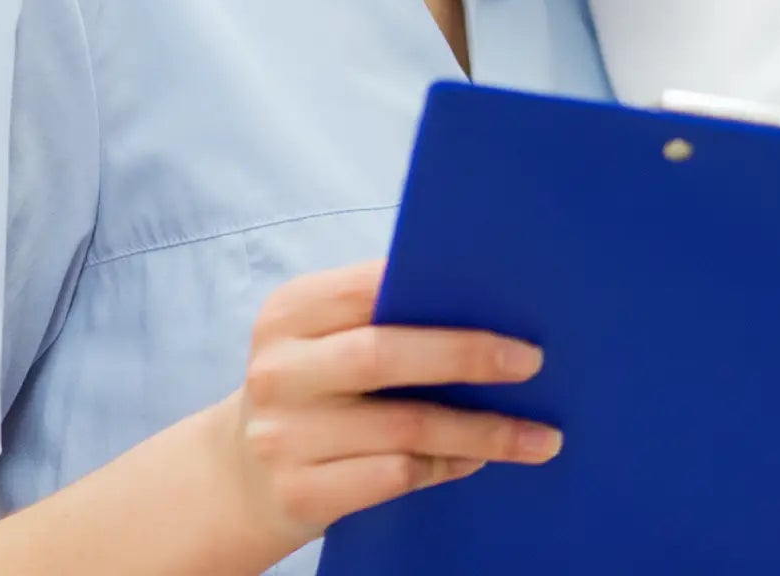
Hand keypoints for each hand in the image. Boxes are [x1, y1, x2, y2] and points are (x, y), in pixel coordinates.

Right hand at [211, 260, 559, 553]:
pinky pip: (394, 475)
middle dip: (468, 356)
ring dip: (483, 431)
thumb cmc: (315, 390)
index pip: (369, 287)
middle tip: (533, 363)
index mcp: (290, 313)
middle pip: (384, 355)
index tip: (511, 300)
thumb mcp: (326, 340)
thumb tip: (497, 302)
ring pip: (405, 427)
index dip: (440, 290)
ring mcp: (283, 437)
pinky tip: (479, 460)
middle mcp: (279, 371)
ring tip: (541, 437)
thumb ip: (387, 316)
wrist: (238, 478)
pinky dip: (448, 466)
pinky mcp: (299, 492)